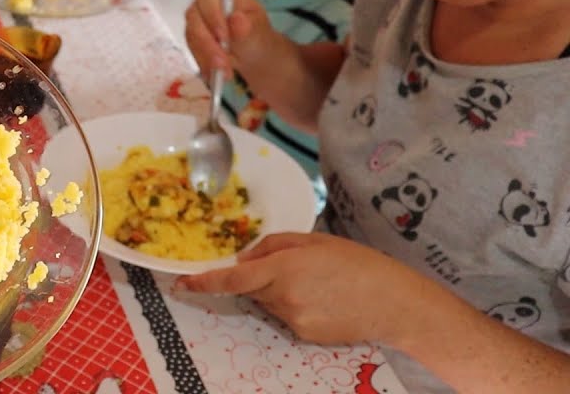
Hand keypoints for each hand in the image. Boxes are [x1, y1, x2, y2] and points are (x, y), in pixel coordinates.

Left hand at [176, 232, 436, 345]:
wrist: (393, 302)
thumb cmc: (357, 263)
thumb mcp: (313, 240)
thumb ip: (272, 246)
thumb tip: (244, 259)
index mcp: (284, 268)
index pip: (232, 278)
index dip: (204, 282)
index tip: (182, 284)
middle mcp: (283, 297)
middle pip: (250, 288)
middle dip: (259, 277)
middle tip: (294, 268)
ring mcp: (293, 319)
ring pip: (268, 302)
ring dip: (278, 291)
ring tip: (316, 283)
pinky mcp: (304, 335)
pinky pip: (285, 316)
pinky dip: (294, 306)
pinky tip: (322, 299)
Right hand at [183, 0, 279, 77]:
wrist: (254, 55)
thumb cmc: (257, 37)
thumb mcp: (259, 33)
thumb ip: (248, 28)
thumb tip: (236, 20)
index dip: (211, 13)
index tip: (223, 37)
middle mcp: (204, 4)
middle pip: (194, 16)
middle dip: (208, 43)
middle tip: (223, 63)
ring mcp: (196, 22)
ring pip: (191, 36)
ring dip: (206, 57)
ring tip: (225, 72)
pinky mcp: (193, 40)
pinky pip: (191, 51)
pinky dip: (203, 64)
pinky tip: (216, 74)